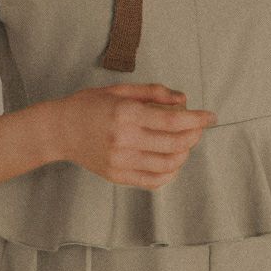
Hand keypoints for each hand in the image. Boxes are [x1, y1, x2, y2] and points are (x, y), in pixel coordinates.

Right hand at [55, 83, 217, 189]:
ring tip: (186, 142)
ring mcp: (121, 161)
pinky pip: (154, 180)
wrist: (60, 130)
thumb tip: (183, 100)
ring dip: (185, 153)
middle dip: (195, 135)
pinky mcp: (118, 176)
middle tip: (199, 127)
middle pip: (175, 143)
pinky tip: (173, 160)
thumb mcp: (120, 90)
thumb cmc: (90, 105)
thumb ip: (153, 93)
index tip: (210, 116)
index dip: (197, 119)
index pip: (173, 120)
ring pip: (168, 164)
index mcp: (126, 114)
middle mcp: (124, 139)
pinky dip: (171, 172)